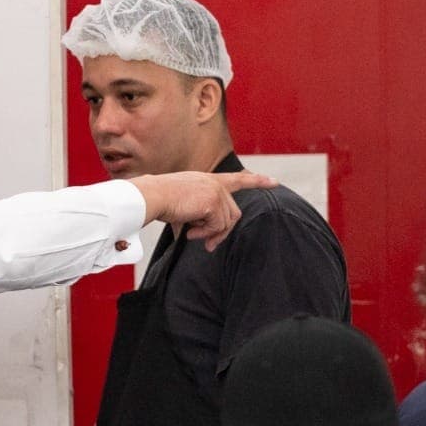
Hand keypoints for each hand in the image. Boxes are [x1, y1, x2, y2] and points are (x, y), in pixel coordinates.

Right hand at [132, 169, 277, 250]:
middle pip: (233, 214)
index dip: (257, 181)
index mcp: (207, 181)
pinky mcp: (213, 202)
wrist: (151, 197)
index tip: (274, 182)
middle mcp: (215, 183)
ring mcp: (216, 192)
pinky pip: (218, 226)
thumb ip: (200, 218)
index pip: (237, 180)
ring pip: (226, 222)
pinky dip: (204, 233)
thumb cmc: (159, 202)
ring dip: (209, 233)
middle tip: (208, 246)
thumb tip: (209, 242)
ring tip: (191, 234)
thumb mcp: (184, 207)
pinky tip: (189, 232)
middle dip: (222, 233)